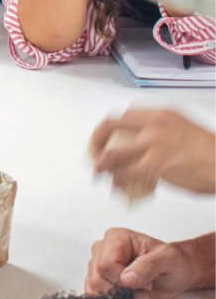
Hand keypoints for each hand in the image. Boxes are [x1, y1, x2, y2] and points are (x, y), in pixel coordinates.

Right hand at [85, 228, 198, 298]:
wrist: (176, 272)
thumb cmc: (174, 263)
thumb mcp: (169, 260)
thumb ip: (149, 266)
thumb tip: (126, 279)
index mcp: (116, 237)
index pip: (106, 264)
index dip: (124, 281)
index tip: (147, 285)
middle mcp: (101, 248)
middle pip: (97, 278)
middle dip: (121, 291)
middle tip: (143, 289)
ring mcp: (96, 263)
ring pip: (93, 288)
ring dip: (116, 297)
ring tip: (136, 292)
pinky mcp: (96, 278)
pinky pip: (93, 294)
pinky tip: (125, 298)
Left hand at [89, 109, 215, 194]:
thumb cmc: (211, 153)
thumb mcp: (183, 131)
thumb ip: (159, 134)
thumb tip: (137, 147)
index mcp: (162, 113)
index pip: (123, 115)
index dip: (109, 129)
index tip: (104, 139)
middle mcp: (156, 123)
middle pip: (110, 126)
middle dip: (96, 142)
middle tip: (94, 154)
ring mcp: (156, 142)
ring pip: (114, 152)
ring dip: (100, 163)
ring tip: (98, 172)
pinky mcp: (158, 163)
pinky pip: (127, 172)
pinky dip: (117, 180)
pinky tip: (117, 185)